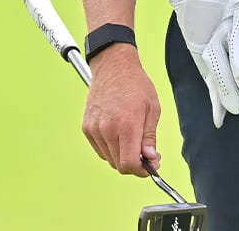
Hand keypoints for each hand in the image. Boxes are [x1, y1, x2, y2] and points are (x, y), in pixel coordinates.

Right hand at [81, 45, 161, 176]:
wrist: (113, 67)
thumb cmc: (136, 84)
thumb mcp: (152, 109)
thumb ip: (149, 137)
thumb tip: (150, 158)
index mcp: (126, 124)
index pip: (128, 163)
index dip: (141, 170)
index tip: (150, 166)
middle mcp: (107, 129)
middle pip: (118, 164)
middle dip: (134, 163)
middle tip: (146, 154)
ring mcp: (94, 129)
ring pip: (109, 158)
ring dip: (122, 156)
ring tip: (133, 140)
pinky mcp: (86, 127)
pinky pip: (100, 149)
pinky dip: (111, 148)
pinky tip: (120, 135)